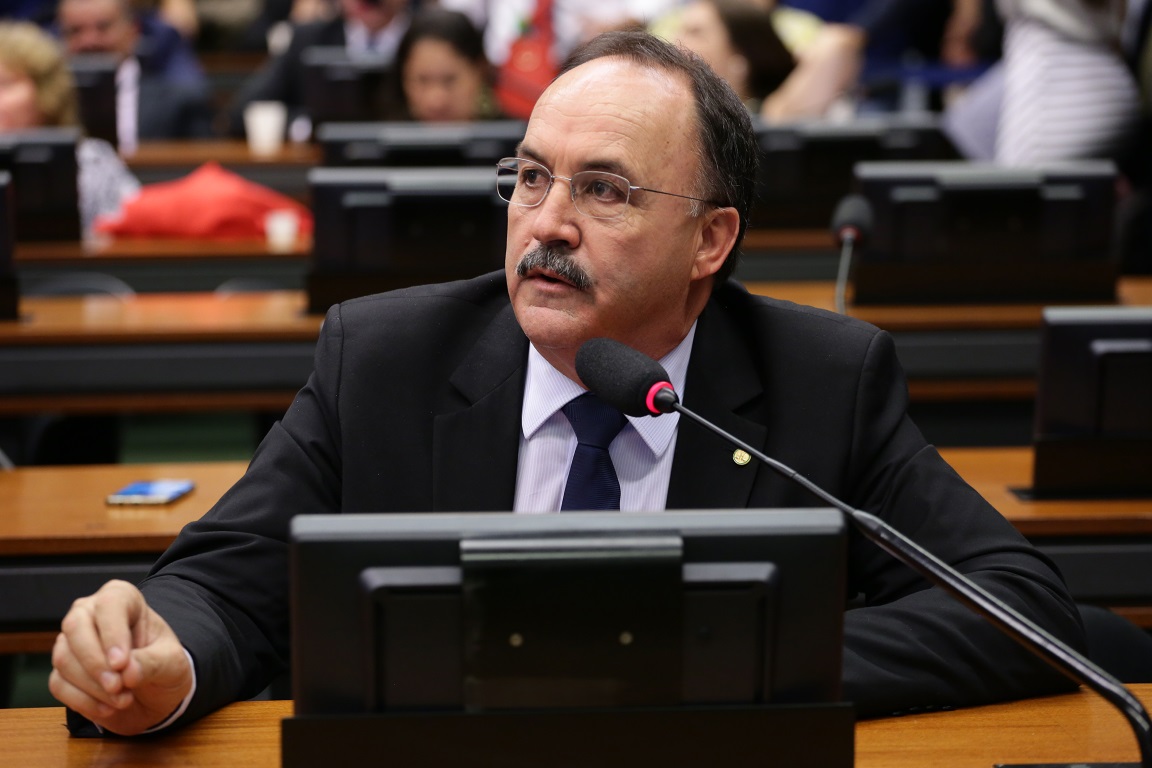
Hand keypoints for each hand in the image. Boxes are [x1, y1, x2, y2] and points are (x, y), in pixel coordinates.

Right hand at [49, 580, 192, 735]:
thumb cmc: (165, 666)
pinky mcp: (63, 672)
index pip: (109, 604)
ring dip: (93, 686)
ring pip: (64, 658)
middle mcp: (91, 614)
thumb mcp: (172, 663)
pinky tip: (108, 708)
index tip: (121, 664)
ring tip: (124, 700)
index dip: (112, 633)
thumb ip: (153, 663)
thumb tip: (127, 672)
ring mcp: (72, 642)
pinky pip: (59, 684)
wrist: (155, 693)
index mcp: (123, 599)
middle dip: (95, 662)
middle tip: (118, 687)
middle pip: (75, 627)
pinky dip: (83, 701)